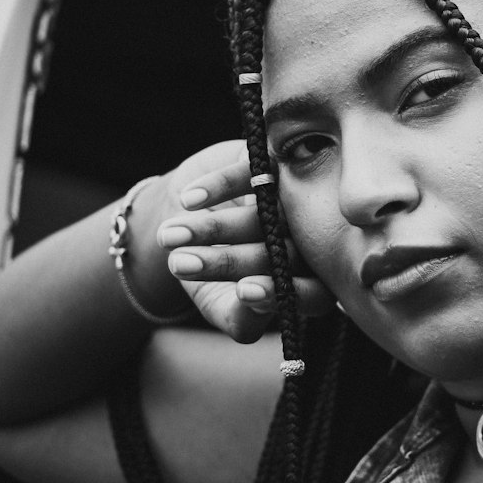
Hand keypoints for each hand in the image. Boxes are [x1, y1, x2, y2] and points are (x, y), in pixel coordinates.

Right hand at [157, 145, 334, 341]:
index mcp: (308, 279)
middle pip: (280, 251)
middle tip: (183, 265)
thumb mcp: (217, 302)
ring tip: (171, 236)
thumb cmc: (209, 271)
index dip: (279, 293)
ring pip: (263, 214)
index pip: (311, 293)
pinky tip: (188, 199)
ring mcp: (293, 199)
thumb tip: (252, 305)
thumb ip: (238, 319)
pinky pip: (250, 173)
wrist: (186, 219)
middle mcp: (309, 237)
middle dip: (226, 262)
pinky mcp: (272, 164)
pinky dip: (217, 186)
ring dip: (213, 227)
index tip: (243, 292)